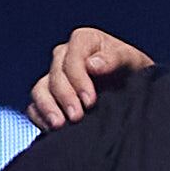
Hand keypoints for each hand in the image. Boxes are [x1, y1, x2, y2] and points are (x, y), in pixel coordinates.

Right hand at [27, 26, 152, 129]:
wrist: (134, 91)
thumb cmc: (133, 71)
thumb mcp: (132, 61)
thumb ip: (114, 59)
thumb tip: (92, 65)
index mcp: (84, 41)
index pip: (72, 57)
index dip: (78, 78)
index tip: (90, 100)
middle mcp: (65, 56)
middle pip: (56, 75)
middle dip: (66, 96)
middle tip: (77, 117)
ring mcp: (55, 77)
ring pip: (41, 89)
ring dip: (48, 107)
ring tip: (59, 125)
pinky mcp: (49, 97)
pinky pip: (35, 106)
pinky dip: (40, 116)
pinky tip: (52, 129)